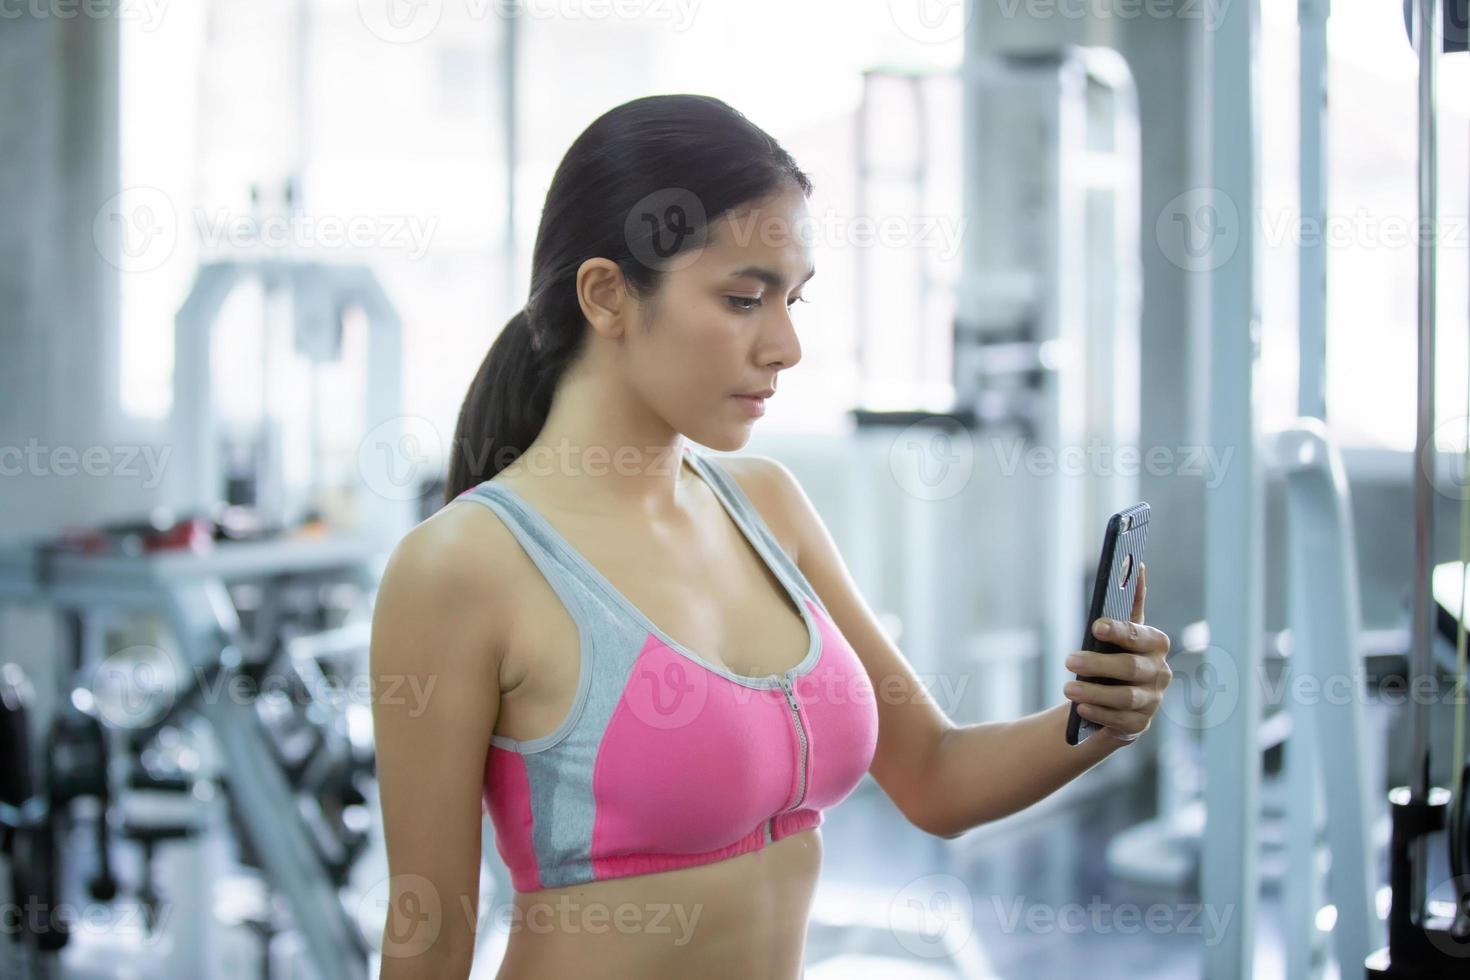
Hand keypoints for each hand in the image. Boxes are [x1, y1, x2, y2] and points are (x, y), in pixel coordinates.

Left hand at [1063, 563, 1171, 744]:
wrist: (1118, 700)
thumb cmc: (1117, 656)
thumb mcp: (1122, 632)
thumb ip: (1130, 603)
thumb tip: (1138, 566)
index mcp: (1156, 643)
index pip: (1139, 635)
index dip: (1118, 630)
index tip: (1095, 625)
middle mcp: (1160, 672)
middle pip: (1130, 668)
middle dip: (1098, 664)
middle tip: (1068, 660)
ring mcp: (1153, 700)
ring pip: (1125, 697)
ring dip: (1094, 692)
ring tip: (1068, 688)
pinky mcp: (1140, 724)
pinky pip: (1120, 720)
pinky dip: (1099, 713)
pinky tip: (1080, 707)